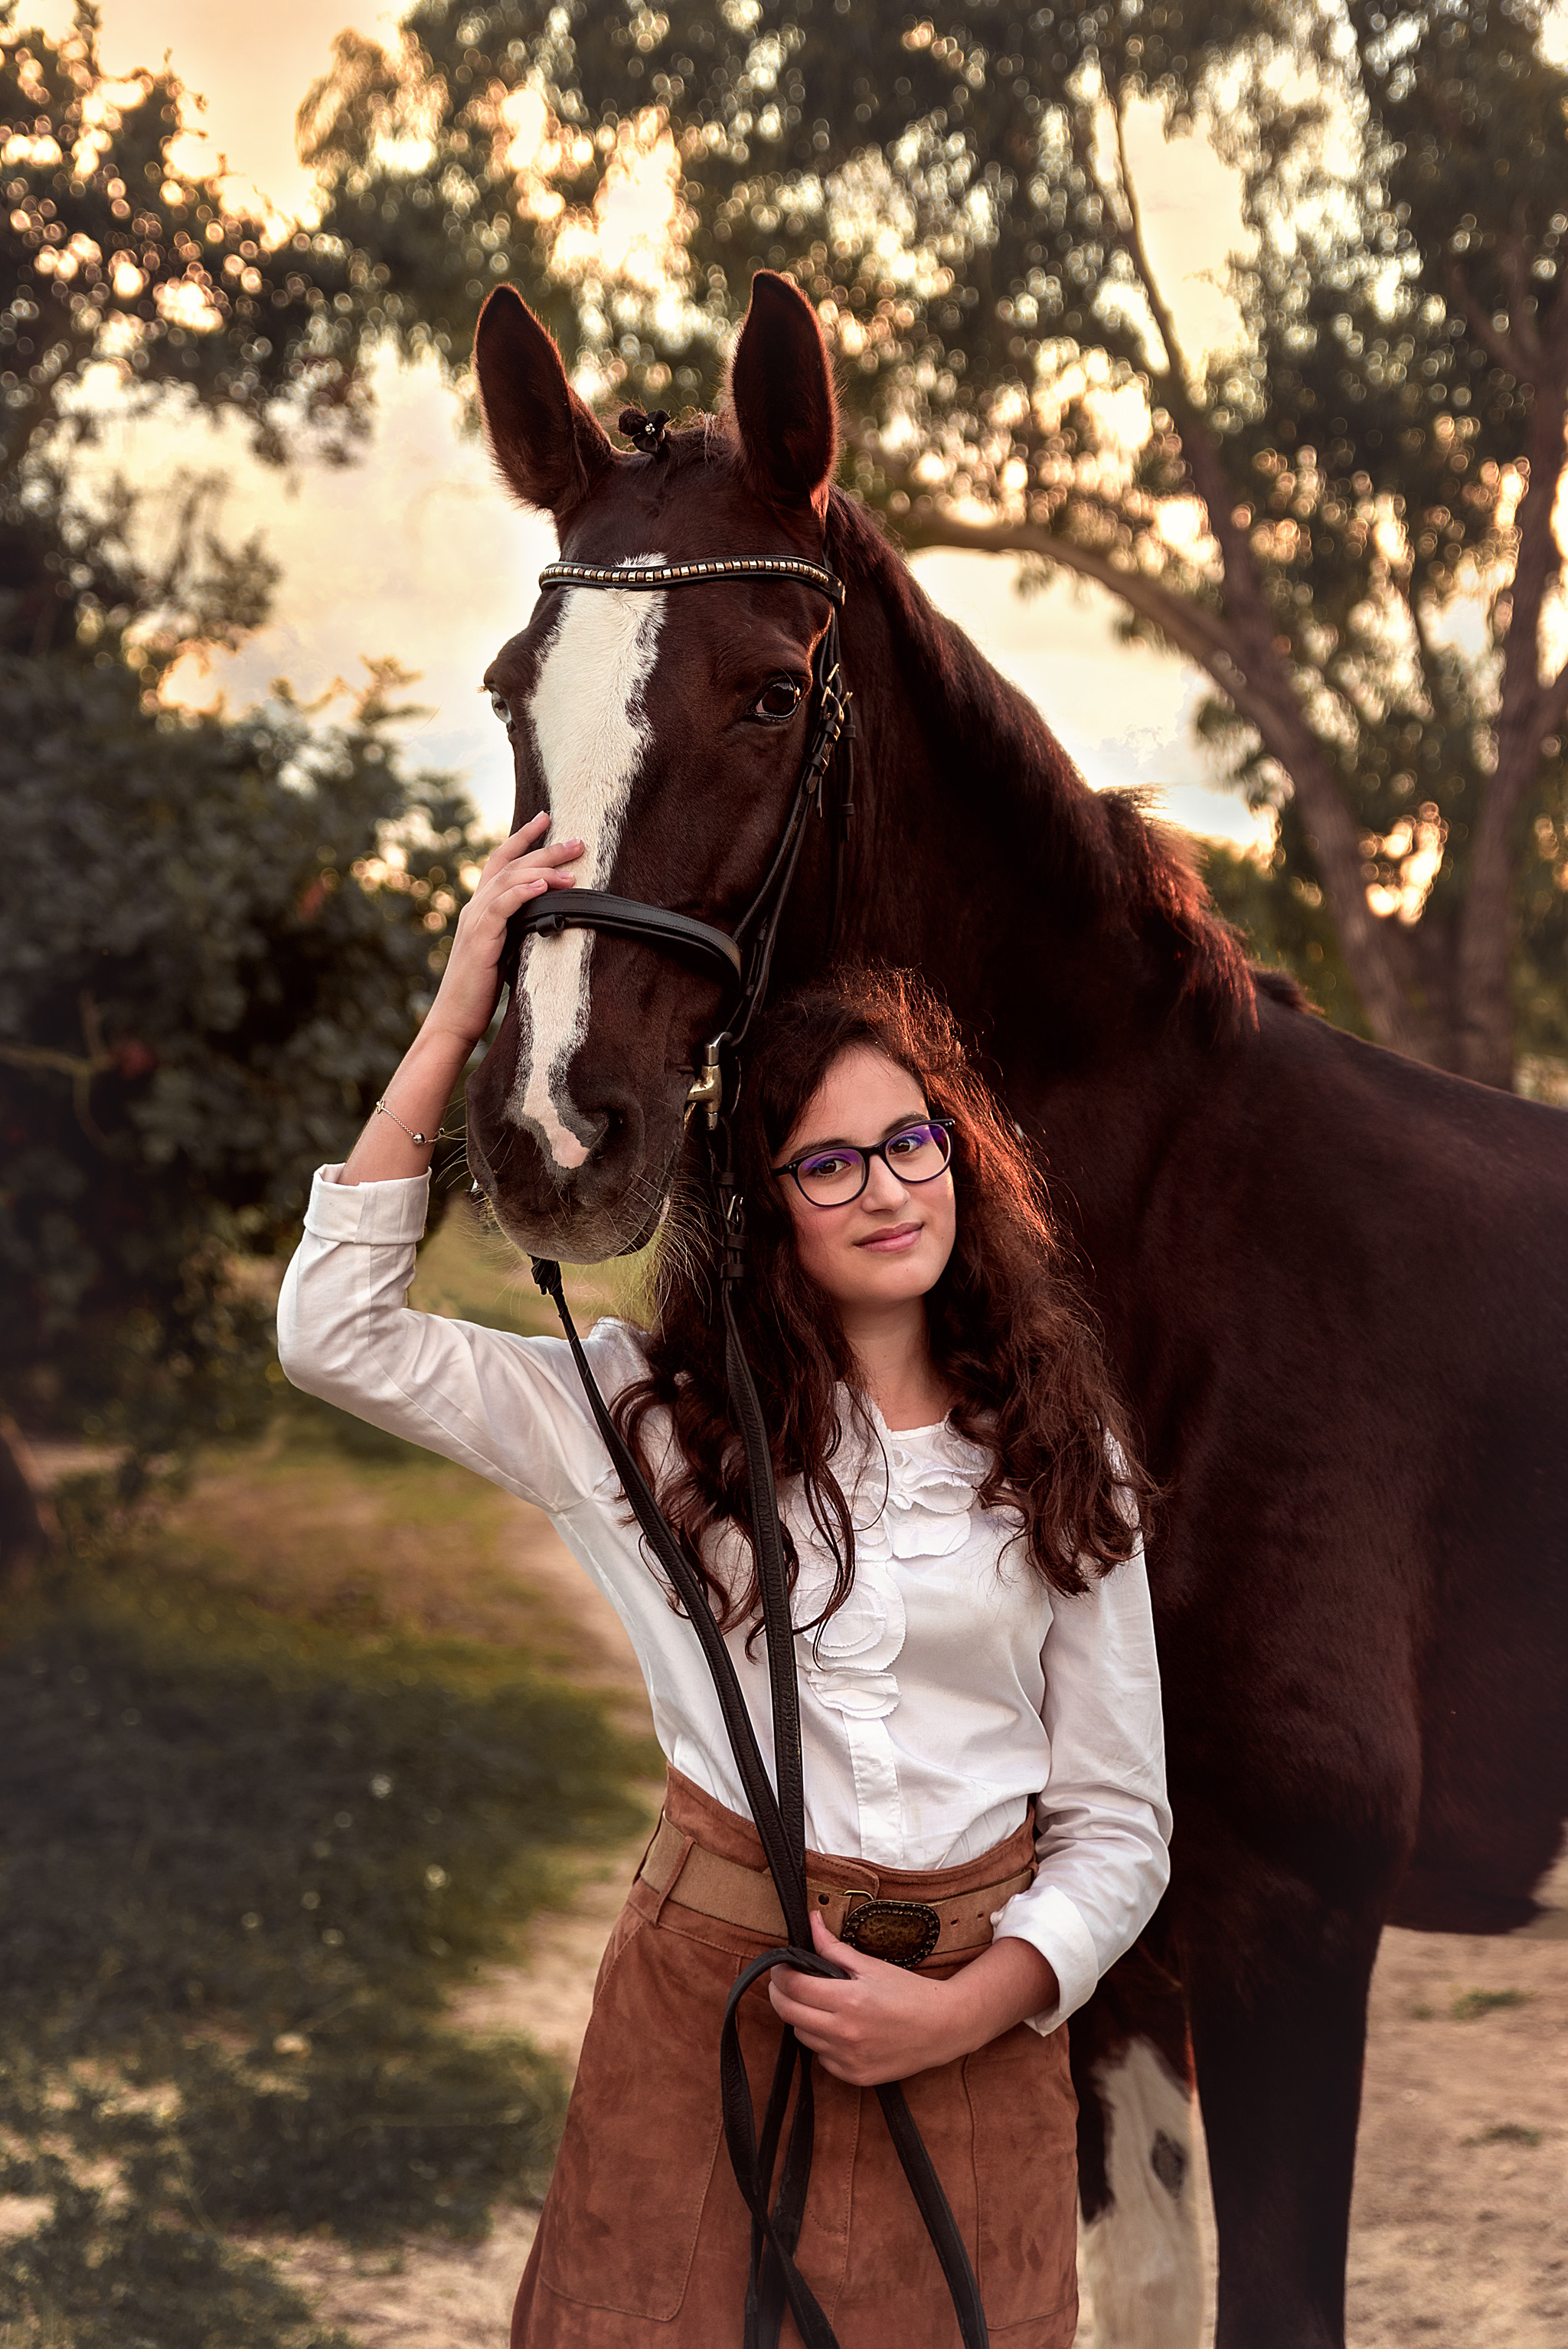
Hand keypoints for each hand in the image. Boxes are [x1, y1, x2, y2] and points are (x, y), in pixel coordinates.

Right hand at [426, 812, 582, 1048]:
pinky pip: (501, 907)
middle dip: (544, 848)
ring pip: (508, 880)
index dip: (522, 838)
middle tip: (577, 840)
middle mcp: (475, 907)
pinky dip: (523, 892)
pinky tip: (544, 885)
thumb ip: (520, 931)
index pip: (500, 861)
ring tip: (572, 866)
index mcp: (480, 908)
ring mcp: (475, 921)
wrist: (455, 1019)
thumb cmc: (481, 992)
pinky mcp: (479, 939)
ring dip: (542, 869)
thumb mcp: (506, 953)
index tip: (546, 818)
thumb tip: (552, 921)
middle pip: (509, 864)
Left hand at [767, 1912, 1058, 2086]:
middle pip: (788, 2014)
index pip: (792, 1987)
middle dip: (781, 1994)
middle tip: (787, 1981)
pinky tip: (838, 2029)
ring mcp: (847, 2059)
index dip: (780, 1973)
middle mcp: (843, 2033)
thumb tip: (811, 1922)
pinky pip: (822, 2058)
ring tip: (819, 2003)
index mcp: (847, 2000)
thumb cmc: (909, 1992)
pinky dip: (822, 2042)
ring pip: (802, 2037)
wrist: (942, 2028)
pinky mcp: (854, 2076)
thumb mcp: (871, 1966)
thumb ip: (834, 1948)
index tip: (781, 1965)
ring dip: (802, 2018)